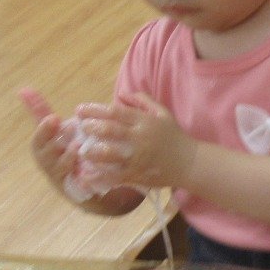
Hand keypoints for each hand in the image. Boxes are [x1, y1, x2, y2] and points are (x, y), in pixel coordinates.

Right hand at [20, 88, 77, 191]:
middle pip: (46, 156)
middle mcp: (48, 166)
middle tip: (70, 128)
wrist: (81, 180)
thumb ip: (40, 111)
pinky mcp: (76, 190)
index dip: (44, 130)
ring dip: (68, 157)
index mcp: (42, 150)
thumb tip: (23, 89)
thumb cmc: (63, 149)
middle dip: (56, 142)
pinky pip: (77, 186)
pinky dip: (82, 178)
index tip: (55, 118)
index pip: (38, 141)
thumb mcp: (54, 130)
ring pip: (60, 170)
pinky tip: (90, 168)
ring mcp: (61, 179)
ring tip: (79, 144)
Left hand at [74, 94, 197, 189]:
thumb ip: (143, 100)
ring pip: (109, 154)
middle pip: (109, 130)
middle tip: (79, 127)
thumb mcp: (163, 113)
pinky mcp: (138, 174)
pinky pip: (115, 175)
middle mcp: (139, 138)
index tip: (80, 109)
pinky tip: (87, 175)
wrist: (190, 162)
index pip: (115, 112)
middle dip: (90, 127)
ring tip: (81, 150)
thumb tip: (121, 94)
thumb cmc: (175, 136)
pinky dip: (100, 176)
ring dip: (92, 152)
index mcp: (144, 121)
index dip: (94, 109)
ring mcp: (138, 157)